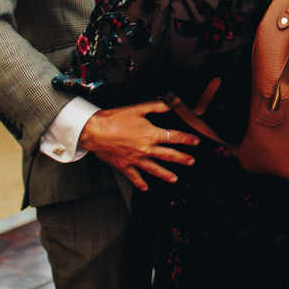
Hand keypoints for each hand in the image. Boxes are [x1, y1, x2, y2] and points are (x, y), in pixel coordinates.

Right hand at [77, 102, 198, 190]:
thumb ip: (157, 106)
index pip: (174, 137)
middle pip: (168, 155)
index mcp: (151, 134)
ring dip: (165, 174)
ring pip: (154, 169)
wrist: (93, 131)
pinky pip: (134, 177)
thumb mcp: (138, 108)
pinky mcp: (124, 165)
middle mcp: (145, 149)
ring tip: (174, 179)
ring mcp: (135, 159)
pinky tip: (145, 187)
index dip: (187, 139)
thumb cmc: (113, 119)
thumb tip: (171, 102)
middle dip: (182, 158)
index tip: (195, 141)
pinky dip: (140, 183)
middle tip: (191, 161)